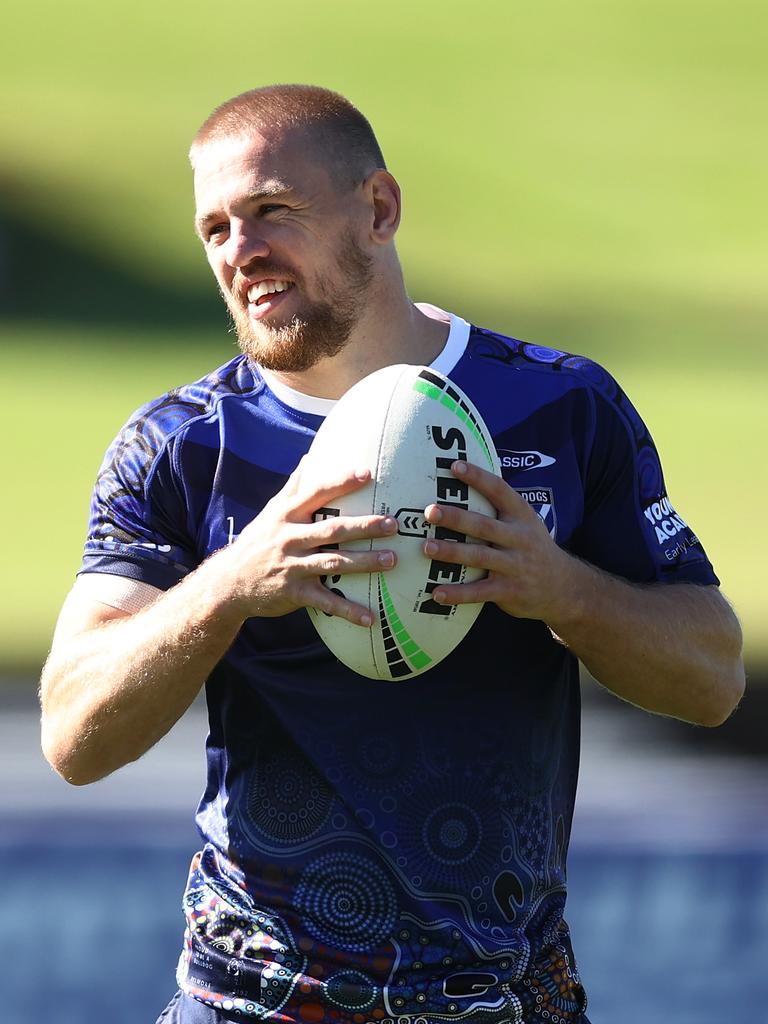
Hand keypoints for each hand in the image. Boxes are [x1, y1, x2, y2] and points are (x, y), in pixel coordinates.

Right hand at [219, 461, 397, 625]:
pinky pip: (325, 602)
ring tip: (391, 560)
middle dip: (364, 526)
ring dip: (364, 563)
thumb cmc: (257, 542)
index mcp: (286, 515)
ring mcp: (292, 566)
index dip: (341, 483)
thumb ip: (293, 487)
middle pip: (332, 529)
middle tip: (393, 524)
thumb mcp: (270, 512)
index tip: (368, 473)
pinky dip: (348, 610)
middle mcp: (289, 538)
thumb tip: (311, 457)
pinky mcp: (294, 593)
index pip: (316, 493)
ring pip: (333, 563)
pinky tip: (370, 618)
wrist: (228, 583)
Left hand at [422, 460, 580, 622]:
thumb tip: (464, 481)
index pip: (499, 490)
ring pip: (479, 557)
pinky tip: (436, 593)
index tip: (455, 466)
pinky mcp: (509, 591)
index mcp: (521, 515)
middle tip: (430, 511)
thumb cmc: (532, 547)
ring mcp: (514, 565)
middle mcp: (519, 538)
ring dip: (452, 552)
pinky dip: (457, 593)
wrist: (563, 587)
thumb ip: (501, 508)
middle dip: (456, 518)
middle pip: (483, 525)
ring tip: (427, 548)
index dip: (478, 477)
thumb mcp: (526, 522)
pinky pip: (479, 592)